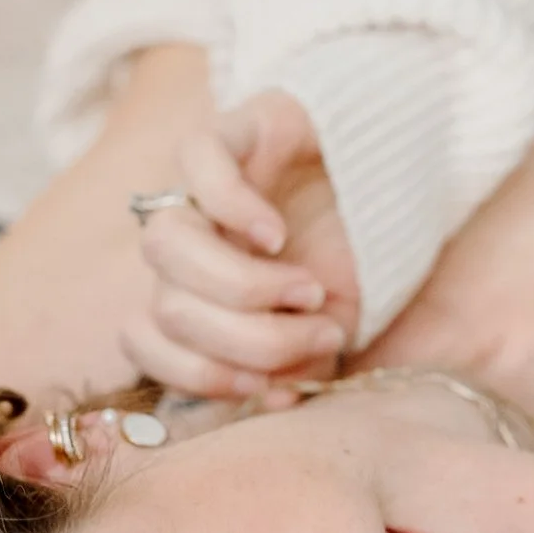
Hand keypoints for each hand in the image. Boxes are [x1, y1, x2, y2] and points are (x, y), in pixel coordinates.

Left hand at [119, 89, 364, 401]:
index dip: (195, 375)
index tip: (261, 385)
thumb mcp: (329, 327)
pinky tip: (277, 232)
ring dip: (239, 285)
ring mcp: (194, 190)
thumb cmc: (351, 257)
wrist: (390, 176)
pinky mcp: (226, 134)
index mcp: (193, 295)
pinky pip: (195, 166)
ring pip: (163, 245)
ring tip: (306, 288)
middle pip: (168, 309)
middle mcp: (183, 248)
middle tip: (321, 331)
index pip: (142, 342)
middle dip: (250, 339)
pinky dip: (234, 209)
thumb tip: (272, 398)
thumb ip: (295, 366)